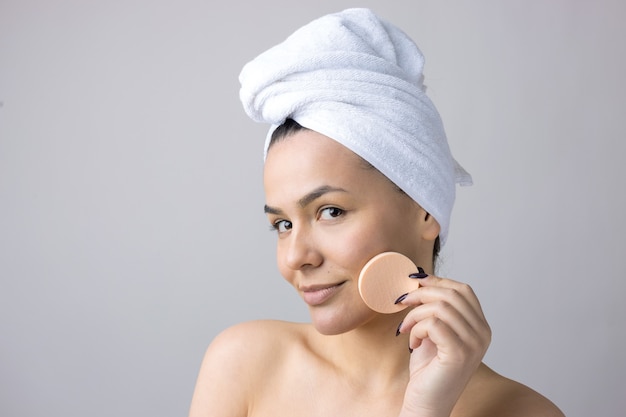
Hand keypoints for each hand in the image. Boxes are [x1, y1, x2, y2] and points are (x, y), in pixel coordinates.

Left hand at [396, 274, 491, 416]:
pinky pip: (433, 324)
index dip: (437, 281)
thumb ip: (435, 309)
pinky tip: (413, 342)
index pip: (463, 290)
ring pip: (440, 307)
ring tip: (405, 327)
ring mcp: (474, 344)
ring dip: (415, 313)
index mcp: (480, 326)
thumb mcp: (433, 332)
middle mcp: (483, 334)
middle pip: (451, 294)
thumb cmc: (428, 369)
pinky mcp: (459, 353)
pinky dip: (416, 328)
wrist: (427, 403)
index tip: (414, 281)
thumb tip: (421, 278)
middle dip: (421, 293)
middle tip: (401, 301)